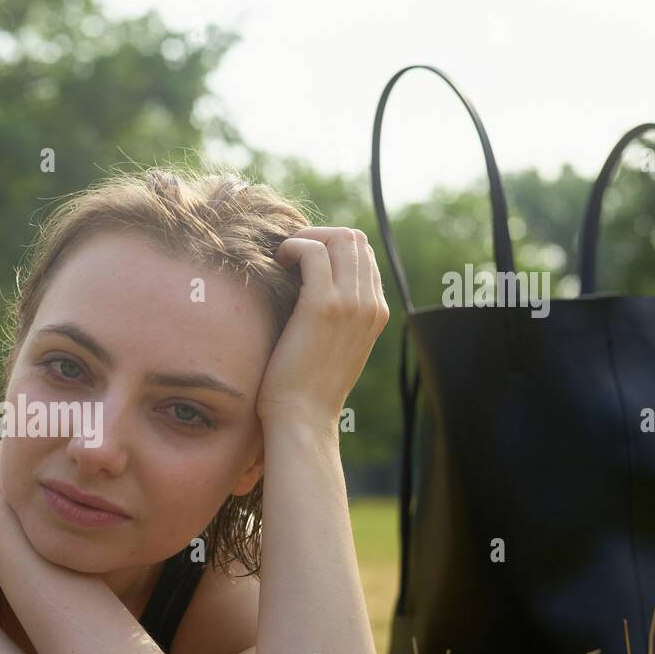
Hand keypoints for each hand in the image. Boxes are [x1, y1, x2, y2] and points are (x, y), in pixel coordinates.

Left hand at [258, 227, 389, 427]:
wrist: (302, 418)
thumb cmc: (307, 388)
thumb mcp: (334, 348)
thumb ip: (337, 317)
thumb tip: (311, 289)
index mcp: (376, 312)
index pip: (363, 255)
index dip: (332, 247)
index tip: (303, 260)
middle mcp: (370, 304)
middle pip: (354, 239)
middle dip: (319, 236)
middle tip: (290, 254)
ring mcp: (350, 303)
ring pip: (337, 239)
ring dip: (305, 238)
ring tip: (282, 257)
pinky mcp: (323, 305)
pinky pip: (313, 252)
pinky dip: (293, 246)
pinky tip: (277, 261)